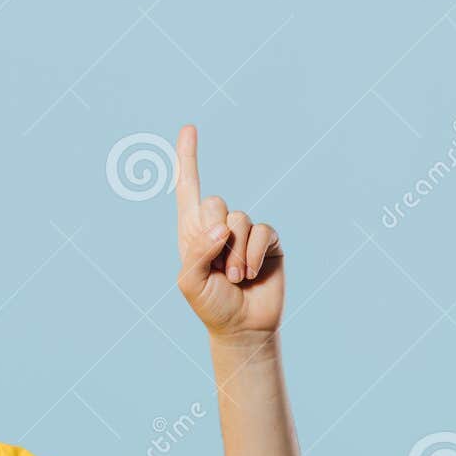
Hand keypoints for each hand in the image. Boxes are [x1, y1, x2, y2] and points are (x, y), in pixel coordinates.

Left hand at [174, 124, 284, 336]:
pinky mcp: (268, 241)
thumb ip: (198, 251)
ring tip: (234, 277)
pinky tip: (250, 274)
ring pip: (239, 219)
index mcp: (193, 230)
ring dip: (235, 254)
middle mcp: (218, 225)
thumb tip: (221, 226)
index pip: (188, 188)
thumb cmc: (211, 305)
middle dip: (214, 234)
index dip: (187, 158)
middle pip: (214, 202)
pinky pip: (262, 231)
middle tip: (218, 266)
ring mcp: (245, 232)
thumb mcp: (190, 282)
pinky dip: (253, 254)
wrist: (242, 327)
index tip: (188, 128)